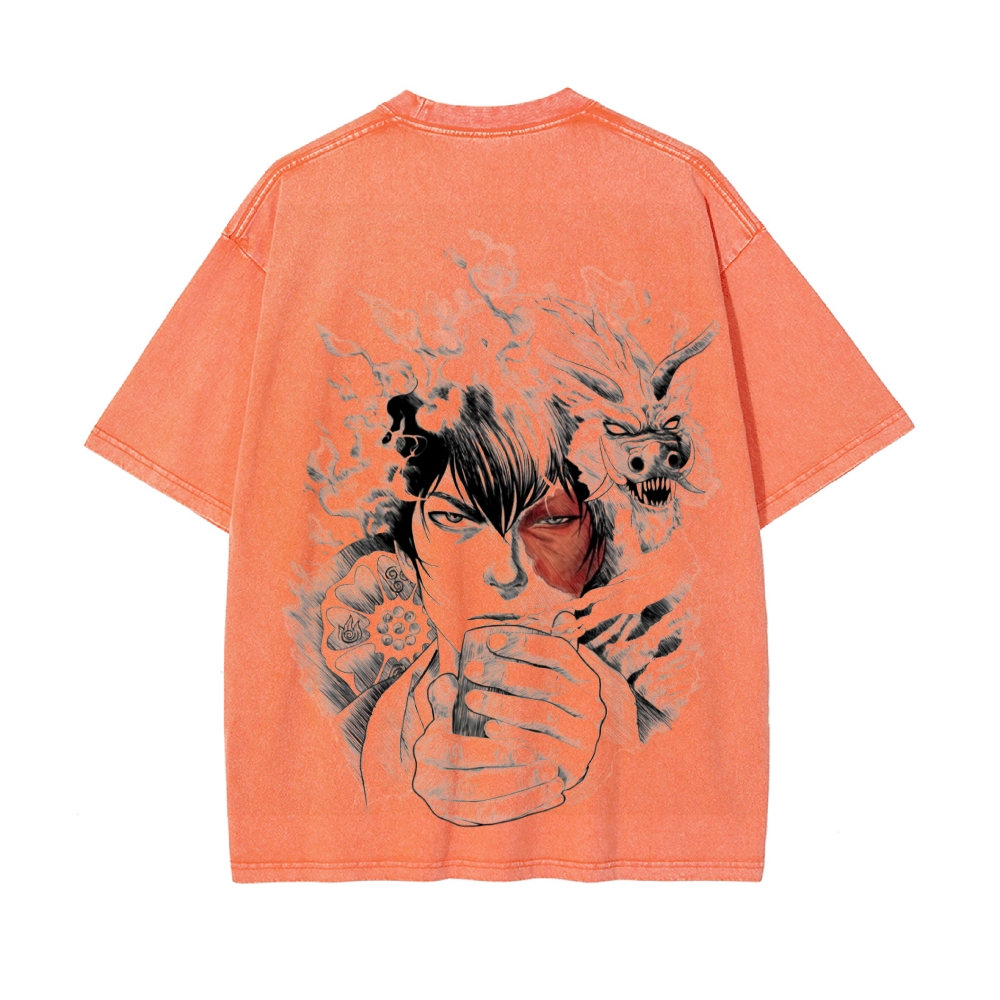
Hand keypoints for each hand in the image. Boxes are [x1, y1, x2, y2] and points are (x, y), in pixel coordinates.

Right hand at [412, 674, 565, 825]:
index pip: (462, 755)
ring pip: (489, 809)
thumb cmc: (450, 726)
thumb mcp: (446, 709)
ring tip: (556, 784)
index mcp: (427, 752)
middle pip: (478, 787)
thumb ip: (447, 696)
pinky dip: (526, 809)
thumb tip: (451, 683)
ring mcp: (446, 807)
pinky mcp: (464, 821)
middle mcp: (430, 784)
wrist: (438, 759)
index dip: (496, 753)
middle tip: (550, 769)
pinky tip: (551, 797)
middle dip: (518, 779)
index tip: (529, 750)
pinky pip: (497, 819)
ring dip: (527, 798)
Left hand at [462, 631, 605, 789]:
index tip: (491, 640)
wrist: (572, 770)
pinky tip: (490, 729)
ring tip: (472, 699)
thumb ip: (545, 659)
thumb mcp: (549, 689)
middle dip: (506, 673)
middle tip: (472, 669)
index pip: (558, 652)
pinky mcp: (575, 764)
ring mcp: (585, 735)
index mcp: (585, 678)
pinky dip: (514, 736)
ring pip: (542, 714)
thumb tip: (556, 618)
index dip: (525, 644)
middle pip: (547, 682)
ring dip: (503, 705)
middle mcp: (591, 704)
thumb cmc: (549, 720)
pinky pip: (541, 747)